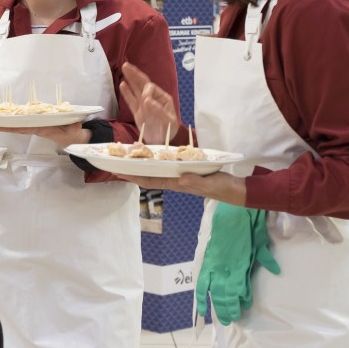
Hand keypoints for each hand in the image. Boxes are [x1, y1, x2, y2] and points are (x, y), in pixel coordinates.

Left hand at [0, 122, 89, 147]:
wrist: (75, 139)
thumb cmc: (74, 134)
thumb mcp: (76, 132)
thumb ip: (75, 128)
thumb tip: (75, 126)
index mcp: (45, 130)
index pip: (28, 129)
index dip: (17, 128)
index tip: (6, 127)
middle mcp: (39, 129)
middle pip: (21, 129)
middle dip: (8, 128)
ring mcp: (38, 128)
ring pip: (22, 127)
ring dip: (10, 126)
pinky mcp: (40, 126)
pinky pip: (26, 124)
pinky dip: (17, 123)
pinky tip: (9, 120)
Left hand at [116, 171, 246, 204]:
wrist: (233, 190)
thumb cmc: (221, 187)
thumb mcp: (210, 183)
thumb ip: (196, 182)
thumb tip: (180, 179)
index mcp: (177, 183)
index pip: (150, 181)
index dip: (134, 177)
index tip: (119, 173)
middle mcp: (175, 180)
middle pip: (148, 177)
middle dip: (132, 172)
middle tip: (115, 163)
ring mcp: (179, 177)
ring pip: (155, 172)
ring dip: (141, 167)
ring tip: (127, 159)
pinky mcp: (186, 172)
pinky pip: (166, 168)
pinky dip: (155, 162)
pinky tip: (151, 157)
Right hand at [119, 62, 179, 143]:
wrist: (163, 143)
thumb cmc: (169, 131)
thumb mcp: (168, 122)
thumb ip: (158, 111)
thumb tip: (146, 100)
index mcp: (162, 98)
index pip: (150, 89)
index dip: (145, 92)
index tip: (144, 102)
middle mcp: (153, 99)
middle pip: (142, 84)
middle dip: (135, 74)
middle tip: (126, 65)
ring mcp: (144, 105)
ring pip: (135, 89)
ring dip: (130, 79)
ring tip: (124, 68)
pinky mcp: (137, 112)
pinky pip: (131, 100)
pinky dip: (127, 93)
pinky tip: (122, 84)